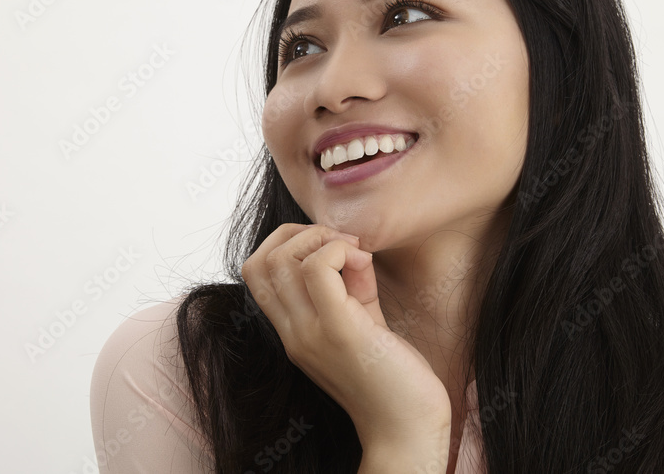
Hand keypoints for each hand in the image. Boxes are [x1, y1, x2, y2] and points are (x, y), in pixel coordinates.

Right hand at [240, 224, 451, 448]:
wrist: (407, 430)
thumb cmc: (393, 377)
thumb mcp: (365, 321)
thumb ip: (352, 286)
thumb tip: (351, 249)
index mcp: (293, 331)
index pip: (255, 271)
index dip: (285, 242)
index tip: (330, 246)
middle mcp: (292, 333)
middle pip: (260, 260)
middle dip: (301, 232)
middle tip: (343, 243)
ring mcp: (310, 333)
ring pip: (283, 259)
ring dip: (321, 238)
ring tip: (355, 252)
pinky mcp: (339, 331)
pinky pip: (318, 268)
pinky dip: (340, 249)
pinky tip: (364, 262)